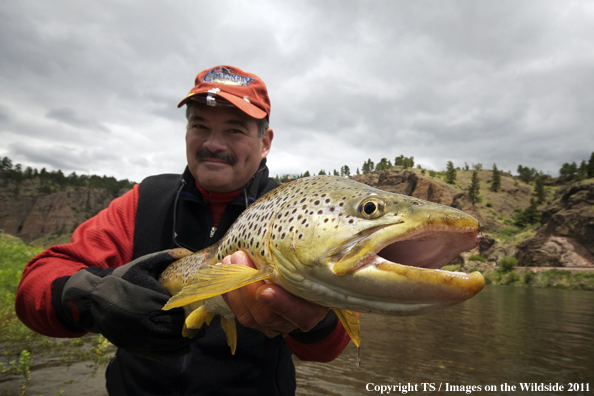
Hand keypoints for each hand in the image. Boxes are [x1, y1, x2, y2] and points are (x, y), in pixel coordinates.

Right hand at [56, 248, 195, 360]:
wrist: (94, 299)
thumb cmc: (122, 280)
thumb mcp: (141, 265)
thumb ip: (163, 258)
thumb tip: (185, 252)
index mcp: (147, 300)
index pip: (176, 309)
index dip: (190, 310)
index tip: (201, 308)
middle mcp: (142, 321)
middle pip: (174, 328)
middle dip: (190, 326)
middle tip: (203, 324)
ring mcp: (137, 336)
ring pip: (168, 343)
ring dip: (185, 340)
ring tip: (196, 334)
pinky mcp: (133, 347)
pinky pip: (158, 354)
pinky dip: (173, 352)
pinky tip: (184, 346)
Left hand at [221, 251, 329, 337]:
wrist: (305, 285)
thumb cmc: (313, 271)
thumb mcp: (315, 266)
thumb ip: (307, 259)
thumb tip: (302, 235)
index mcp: (312, 310)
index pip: (300, 314)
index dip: (282, 304)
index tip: (265, 290)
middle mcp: (290, 321)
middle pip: (266, 316)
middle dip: (248, 287)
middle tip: (240, 257)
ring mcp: (269, 324)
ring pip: (248, 316)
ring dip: (235, 287)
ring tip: (229, 260)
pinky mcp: (253, 319)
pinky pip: (237, 311)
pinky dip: (228, 291)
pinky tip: (223, 270)